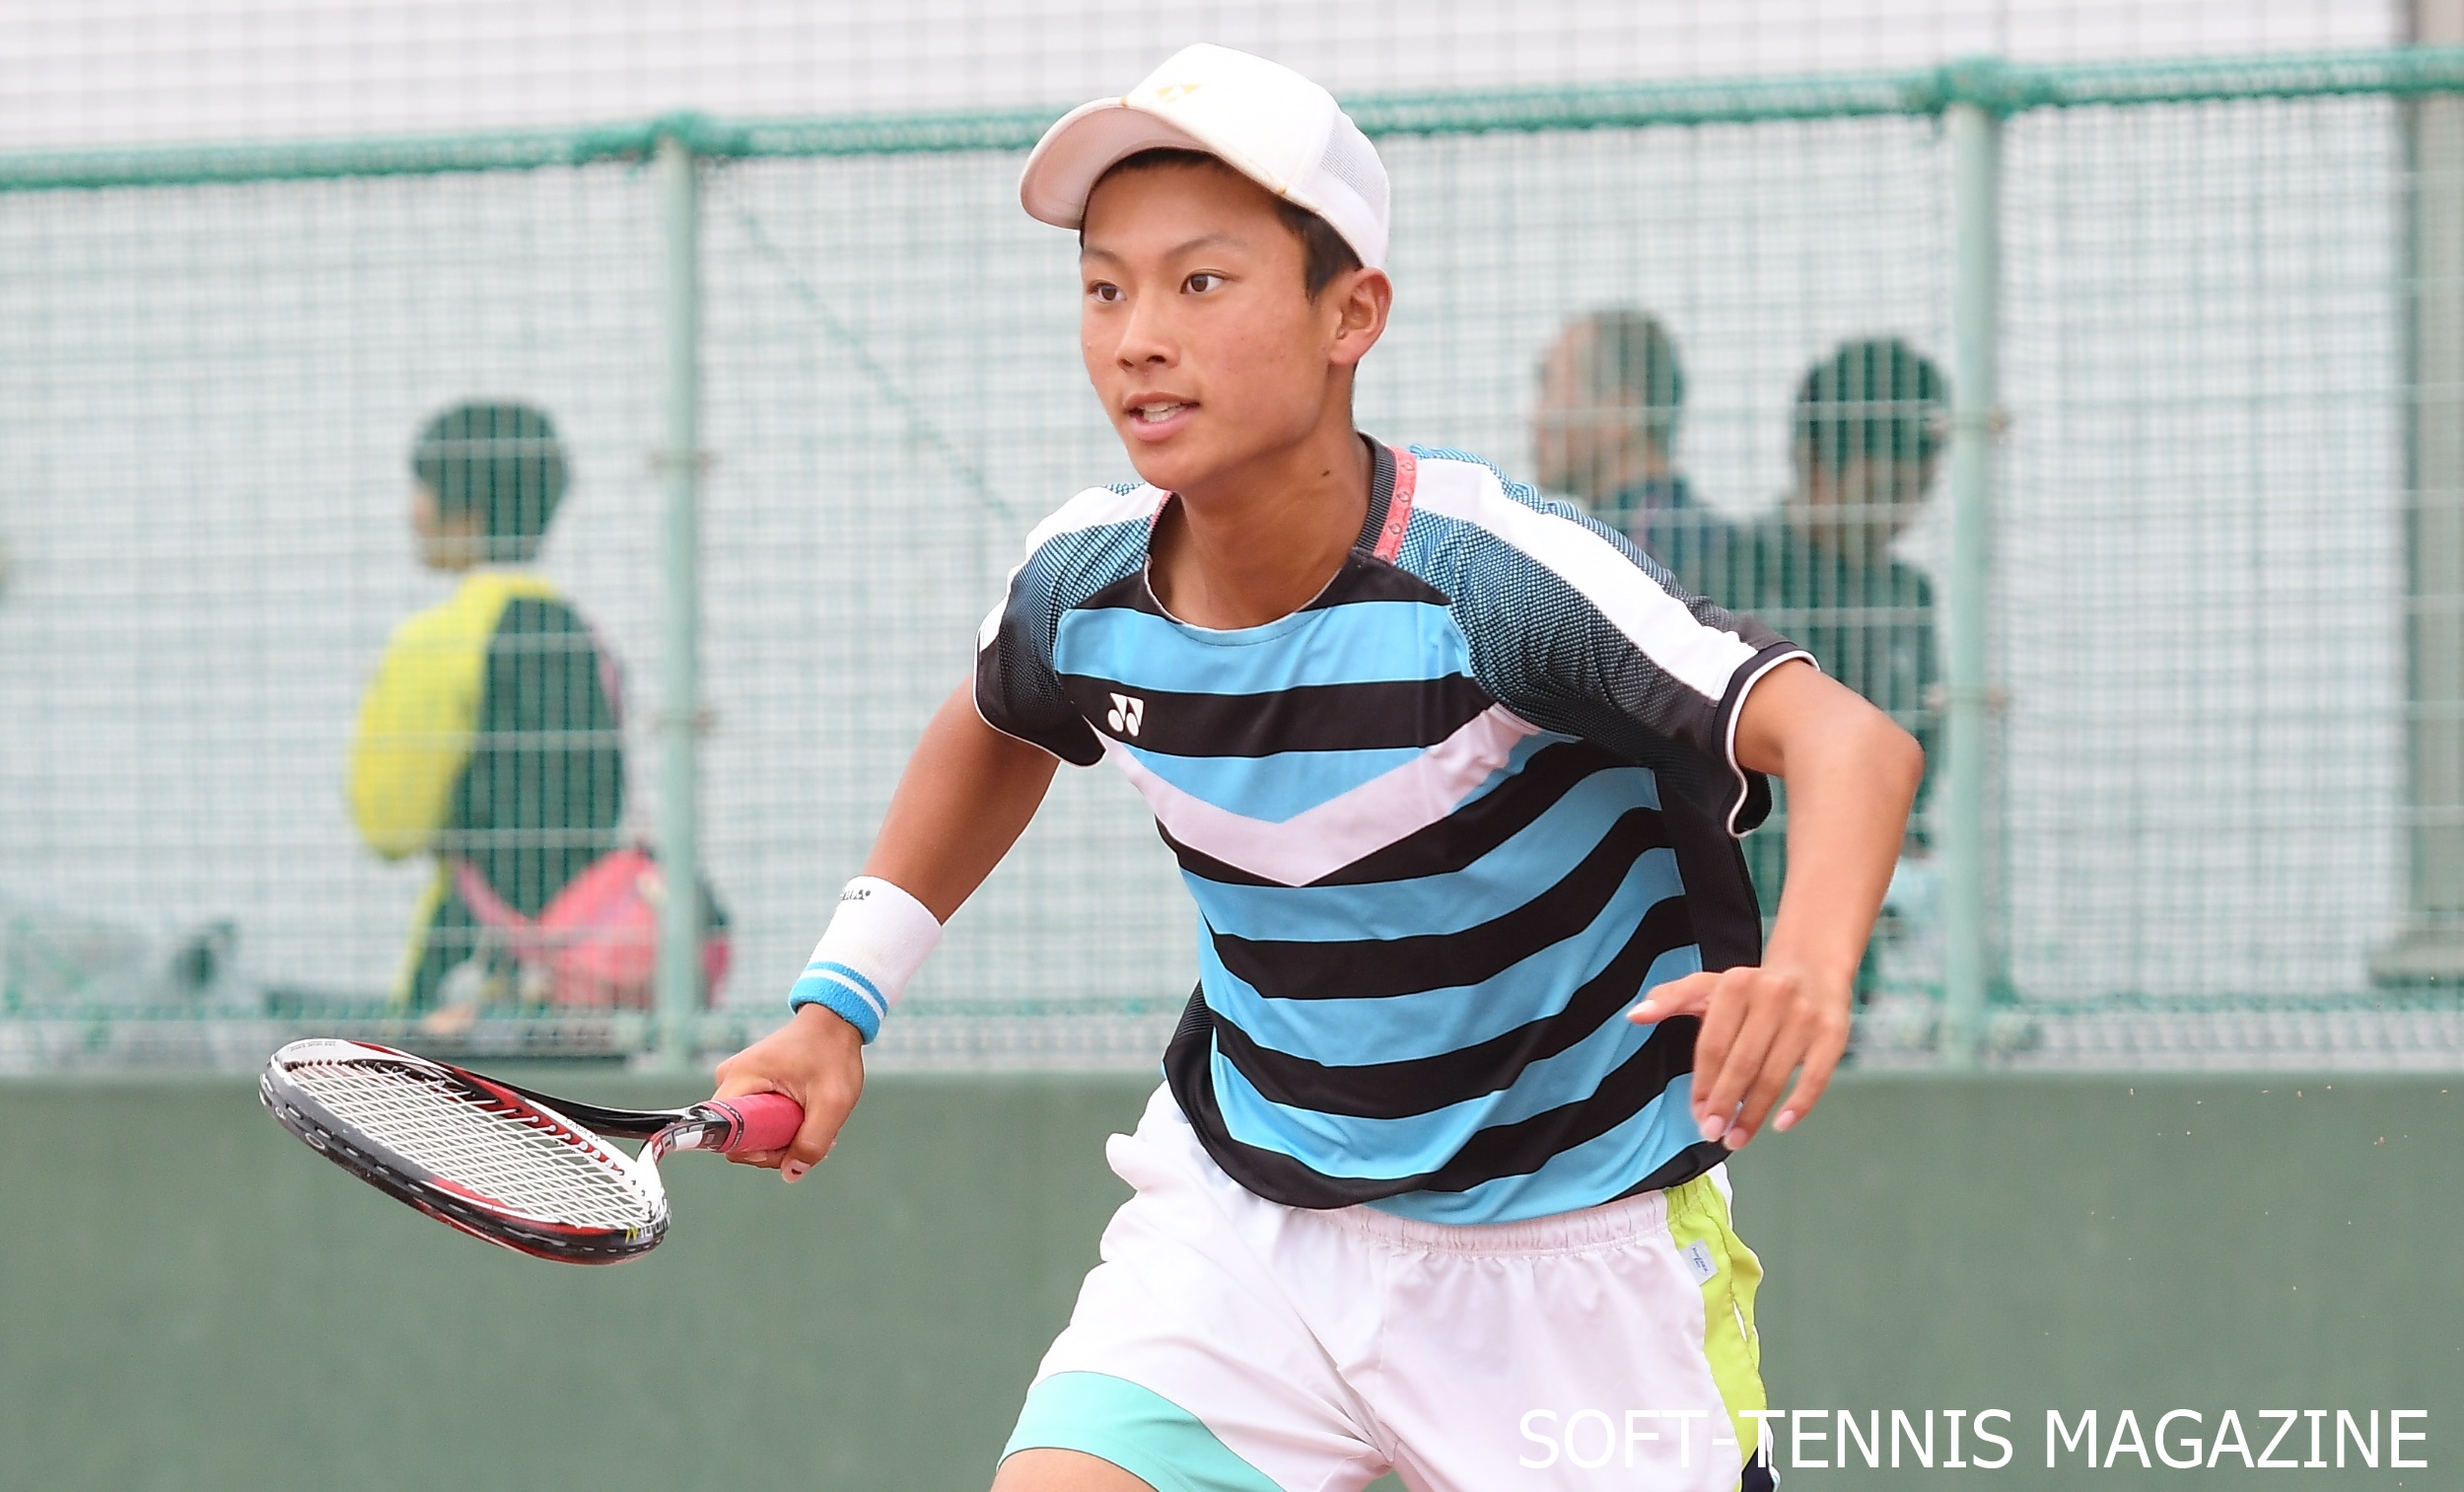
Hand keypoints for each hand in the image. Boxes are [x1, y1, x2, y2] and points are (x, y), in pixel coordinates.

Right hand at [711, 1003, 865, 1181]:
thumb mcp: (832, 1102)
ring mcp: (739, 1081)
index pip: (728, 1136)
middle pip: (741, 1136)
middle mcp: (730, 1079)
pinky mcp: (749, 1084)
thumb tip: (791, 1173)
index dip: (759, 1151)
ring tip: (814, 1118)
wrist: (836, 1021)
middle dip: (777, 1144)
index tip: (789, 1144)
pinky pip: (758, 1117)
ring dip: (784, 1134)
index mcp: (739, 1078)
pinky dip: (783, 1122)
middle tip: (810, 1131)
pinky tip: (807, 1113)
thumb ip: (813, 1141)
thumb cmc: (833, 1053)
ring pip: (753, 1129)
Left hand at [1626, 961, 1850, 1151]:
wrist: (1812, 970)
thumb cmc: (1752, 988)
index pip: (1713, 1045)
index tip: (1697, 1113)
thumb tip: (1634, 1015)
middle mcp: (1772, 996)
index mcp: (1736, 984)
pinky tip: (1780, 1124)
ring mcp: (1804, 1016)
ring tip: (1737, 1138)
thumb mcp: (1709, 986)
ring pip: (1774, 1075)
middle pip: (1742, 1064)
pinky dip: (1799, 1104)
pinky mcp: (1833, 1033)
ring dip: (1754, 1114)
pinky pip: (1815, 1076)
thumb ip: (1671, 999)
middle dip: (1725, 1104)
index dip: (1702, 1083)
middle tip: (1712, 1132)